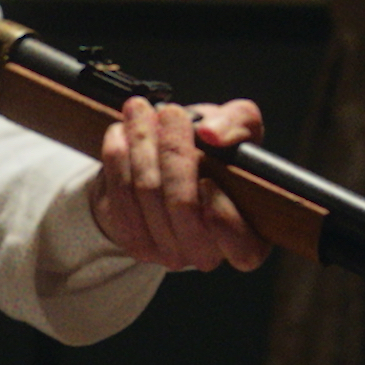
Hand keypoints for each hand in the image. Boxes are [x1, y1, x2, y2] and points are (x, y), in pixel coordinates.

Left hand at [89, 98, 268, 272]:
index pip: (243, 248)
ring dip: (142, 143)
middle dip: (174, 151)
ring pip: (147, 192)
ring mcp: (167, 251)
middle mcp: (206, 253)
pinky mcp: (132, 239)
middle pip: (183, 205)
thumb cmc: (213, 156)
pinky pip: (119, 193)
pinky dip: (117, 157)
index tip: (208, 179)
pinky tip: (120, 132)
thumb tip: (211, 133)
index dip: (224, 218)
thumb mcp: (239, 132)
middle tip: (170, 112)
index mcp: (247, 237)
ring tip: (140, 111)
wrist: (166, 169)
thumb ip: (239, 125)